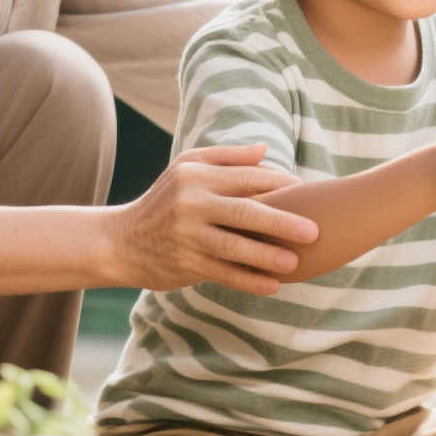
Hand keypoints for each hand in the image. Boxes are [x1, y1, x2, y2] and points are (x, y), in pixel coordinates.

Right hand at [109, 144, 319, 294]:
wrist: (122, 241)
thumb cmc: (165, 199)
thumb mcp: (187, 168)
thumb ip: (228, 158)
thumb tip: (266, 150)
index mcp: (198, 176)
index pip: (247, 178)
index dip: (280, 184)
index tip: (306, 190)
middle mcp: (192, 204)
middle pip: (247, 212)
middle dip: (283, 222)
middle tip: (313, 231)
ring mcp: (188, 235)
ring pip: (236, 246)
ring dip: (268, 256)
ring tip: (295, 262)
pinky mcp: (186, 263)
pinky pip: (224, 273)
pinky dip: (249, 280)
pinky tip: (273, 286)